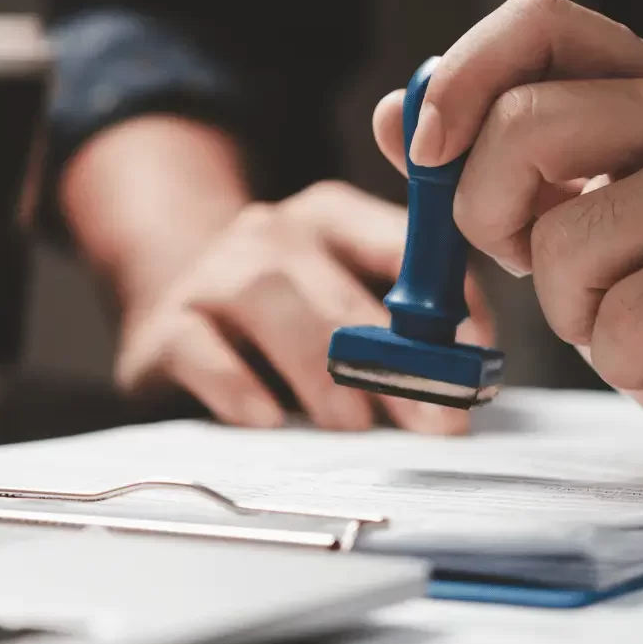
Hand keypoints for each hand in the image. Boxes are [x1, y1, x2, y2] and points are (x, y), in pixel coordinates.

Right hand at [114, 180, 493, 433]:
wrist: (166, 301)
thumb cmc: (282, 317)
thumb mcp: (344, 301)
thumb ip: (404, 327)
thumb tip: (470, 379)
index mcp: (331, 217)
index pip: (405, 247)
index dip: (449, 306)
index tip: (477, 364)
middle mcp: (272, 234)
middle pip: (341, 291)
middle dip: (396, 362)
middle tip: (433, 420)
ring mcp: (214, 274)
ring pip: (270, 304)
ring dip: (320, 368)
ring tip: (354, 426)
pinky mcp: (165, 326)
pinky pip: (198, 348)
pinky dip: (234, 383)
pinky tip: (267, 419)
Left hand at [373, 0, 642, 482]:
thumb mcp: (569, 226)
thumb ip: (492, 168)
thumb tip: (395, 116)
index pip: (539, 21)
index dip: (459, 78)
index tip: (425, 153)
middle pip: (527, 125)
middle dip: (491, 218)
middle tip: (530, 264)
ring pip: (568, 237)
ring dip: (570, 309)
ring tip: (628, 317)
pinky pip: (628, 312)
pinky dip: (623, 355)